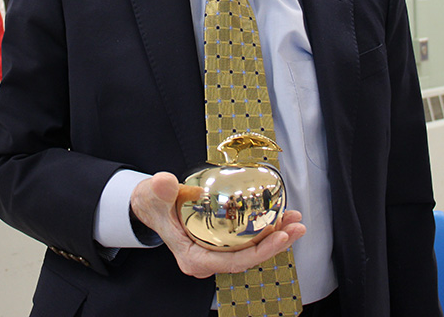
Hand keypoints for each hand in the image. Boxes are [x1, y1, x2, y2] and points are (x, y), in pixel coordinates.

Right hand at [130, 172, 304, 278]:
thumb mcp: (152, 194)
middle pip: (248, 259)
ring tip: (295, 221)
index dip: (260, 252)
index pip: (233, 261)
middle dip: (276, 244)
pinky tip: (278, 217)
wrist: (147, 206)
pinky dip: (263, 230)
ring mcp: (214, 254)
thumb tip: (167, 182)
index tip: (280, 236)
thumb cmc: (151, 204)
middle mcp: (207, 261)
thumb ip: (160, 189)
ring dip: (274, 237)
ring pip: (250, 251)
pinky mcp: (219, 245)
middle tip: (296, 226)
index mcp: (194, 258)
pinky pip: (246, 242)